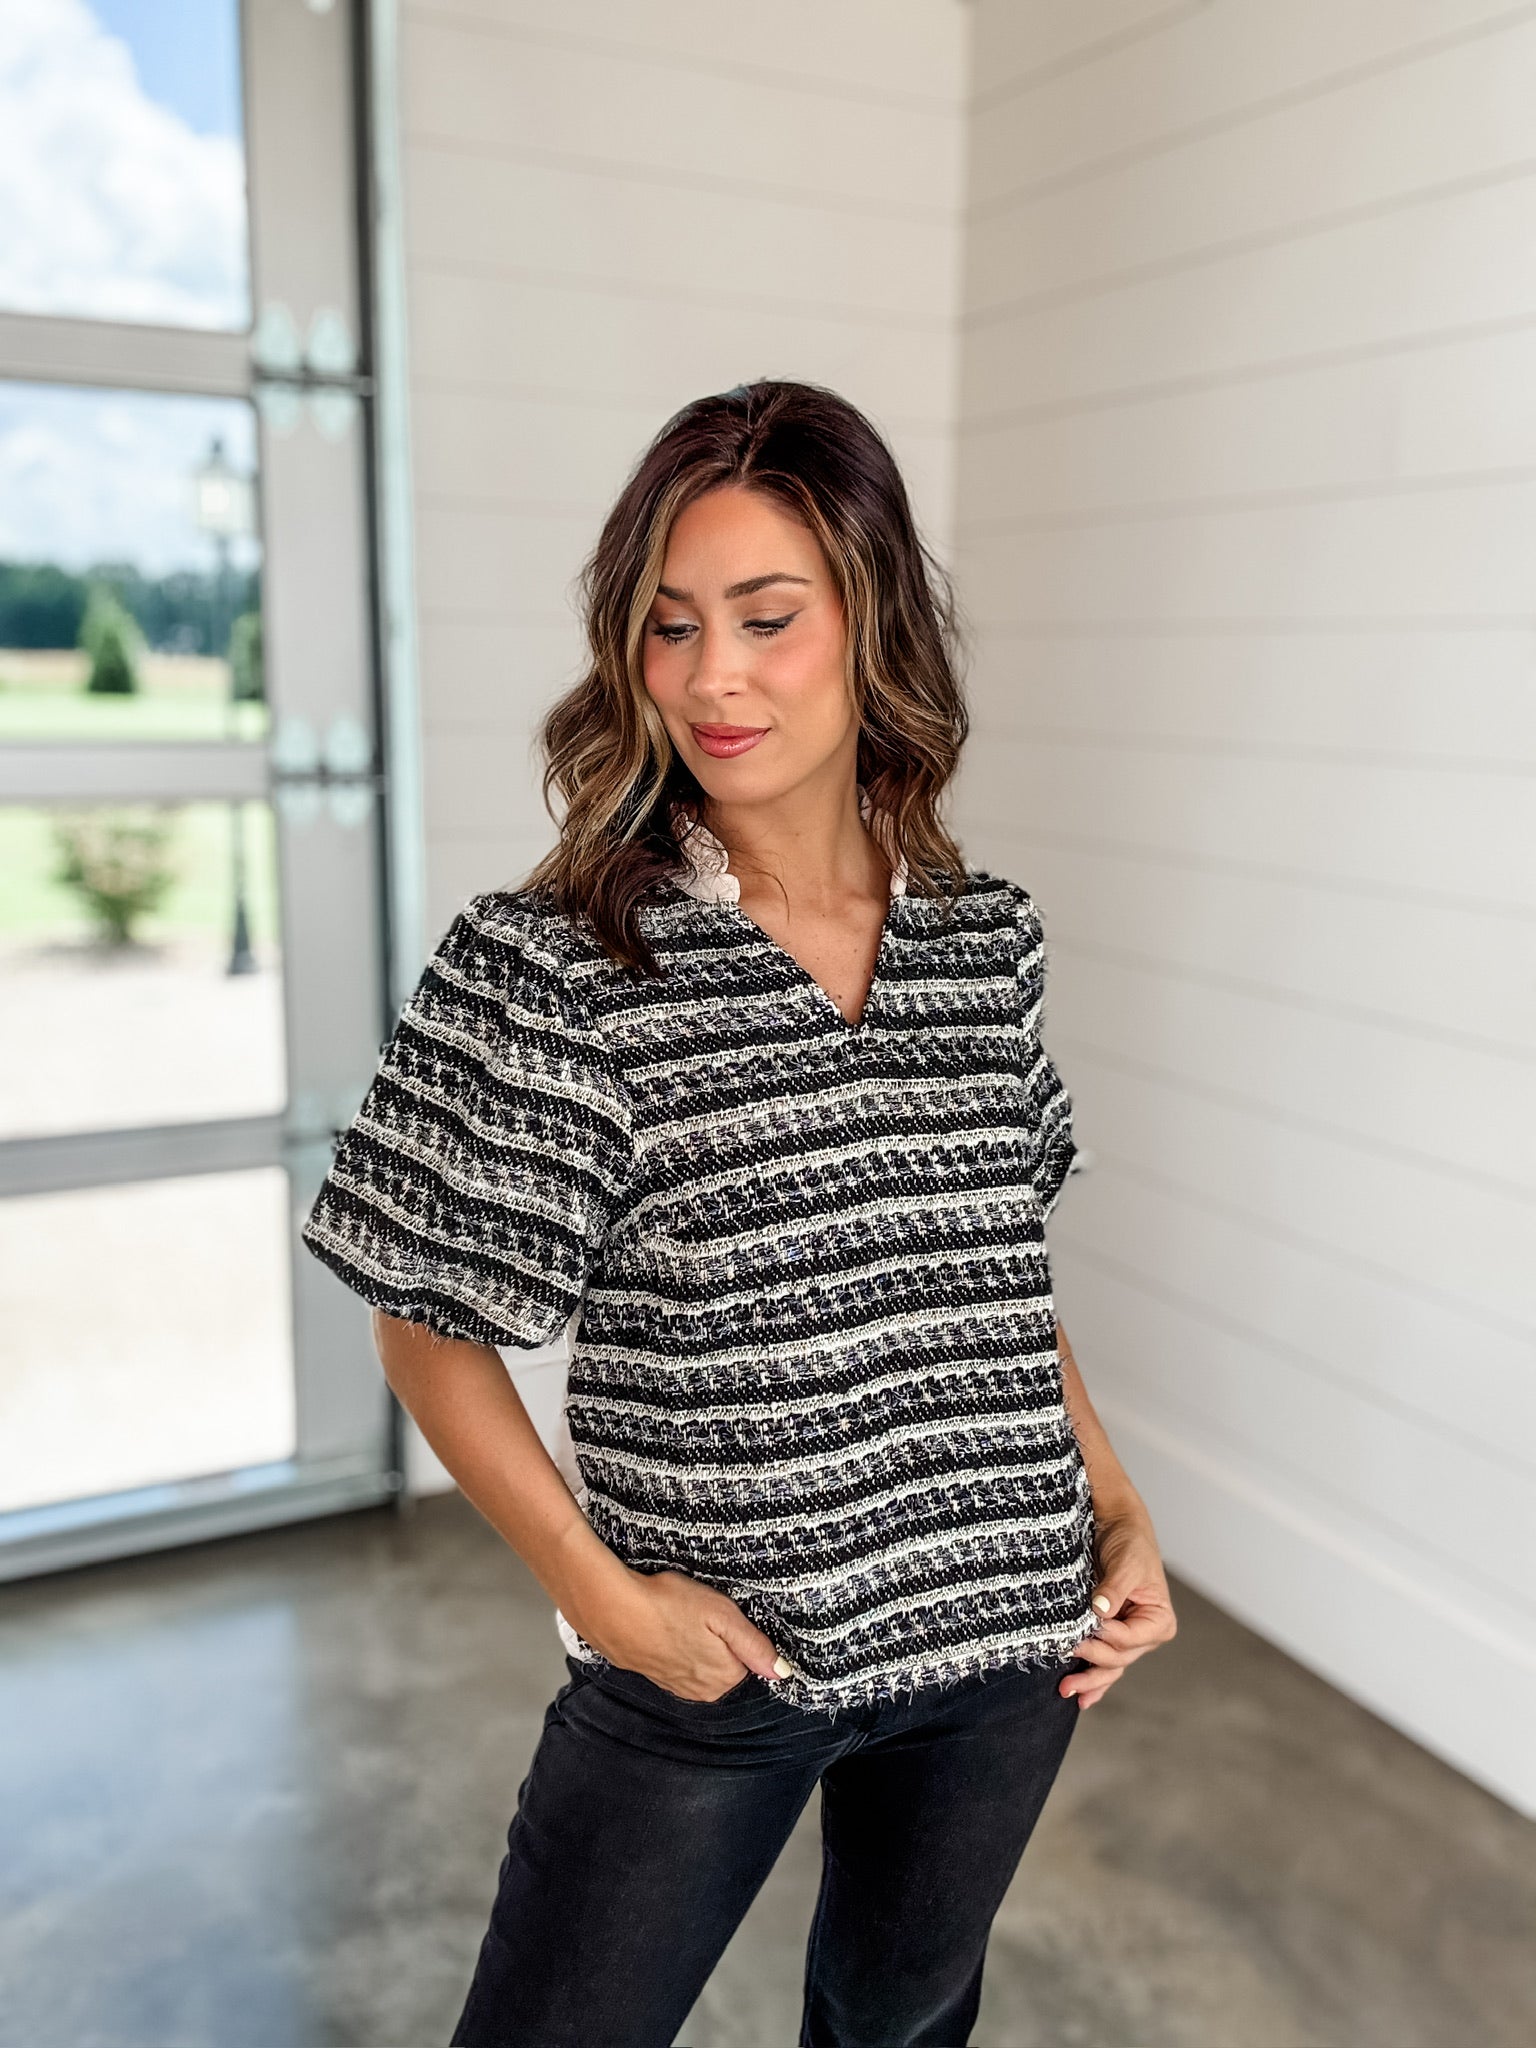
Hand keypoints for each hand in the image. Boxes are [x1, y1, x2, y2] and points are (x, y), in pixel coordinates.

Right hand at [579, 1566, 793, 1701]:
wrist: (611, 1608)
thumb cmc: (668, 1605)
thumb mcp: (721, 1615)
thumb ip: (754, 1645)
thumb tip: (783, 1672)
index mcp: (724, 1678)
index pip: (749, 1659)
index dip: (738, 1632)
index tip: (722, 1617)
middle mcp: (702, 1692)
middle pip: (726, 1664)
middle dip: (718, 1642)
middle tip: (699, 1616)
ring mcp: (676, 1686)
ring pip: (701, 1664)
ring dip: (695, 1645)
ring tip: (680, 1620)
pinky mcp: (655, 1677)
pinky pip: (678, 1664)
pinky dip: (675, 1647)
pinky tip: (666, 1629)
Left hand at [1061, 1507, 1176, 1710]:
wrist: (1117, 1526)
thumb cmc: (1129, 1542)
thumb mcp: (1126, 1562)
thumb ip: (1114, 1589)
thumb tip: (1100, 1611)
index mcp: (1158, 1620)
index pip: (1129, 1639)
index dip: (1106, 1637)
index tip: (1085, 1629)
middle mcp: (1145, 1634)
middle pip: (1118, 1658)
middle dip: (1093, 1663)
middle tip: (1067, 1659)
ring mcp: (1126, 1636)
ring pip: (1109, 1666)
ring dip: (1089, 1680)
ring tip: (1067, 1691)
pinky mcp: (1109, 1634)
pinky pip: (1103, 1661)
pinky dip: (1093, 1679)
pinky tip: (1082, 1696)